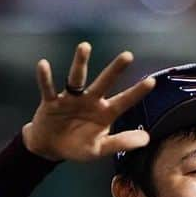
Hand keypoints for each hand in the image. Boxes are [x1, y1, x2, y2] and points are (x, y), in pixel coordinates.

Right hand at [22, 42, 155, 162]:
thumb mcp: (100, 149)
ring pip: (77, 78)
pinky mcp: (52, 102)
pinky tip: (43, 64)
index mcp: (104, 113)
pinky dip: (45, 78)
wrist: (51, 148)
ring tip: (85, 47)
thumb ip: (121, 143)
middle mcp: (90, 101)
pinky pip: (49, 88)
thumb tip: (146, 139)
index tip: (152, 82)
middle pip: (104, 83)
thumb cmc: (78, 146)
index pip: (124, 102)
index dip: (137, 93)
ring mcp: (71, 99)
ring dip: (80, 63)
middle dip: (115, 70)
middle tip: (128, 56)